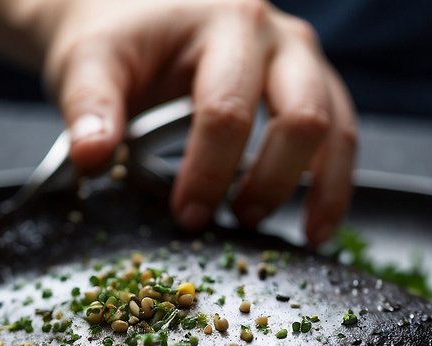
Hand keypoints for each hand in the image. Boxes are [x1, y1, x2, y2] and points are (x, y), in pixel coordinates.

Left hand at [39, 0, 356, 246]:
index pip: (227, 111)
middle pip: (301, 117)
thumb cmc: (115, 36)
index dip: (208, 172)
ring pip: (337, 128)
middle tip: (234, 221)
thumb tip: (92, 159)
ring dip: (319, 189)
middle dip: (270, 181)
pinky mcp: (312, 83)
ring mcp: (302, 60)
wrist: (130, 7)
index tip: (186, 215)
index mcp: (226, 24)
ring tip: (297, 236)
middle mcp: (276, 37)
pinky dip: (334, 183)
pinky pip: (341, 134)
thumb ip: (90, 108)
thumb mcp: (90, 63)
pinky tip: (315, 224)